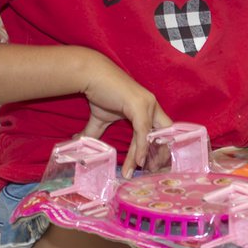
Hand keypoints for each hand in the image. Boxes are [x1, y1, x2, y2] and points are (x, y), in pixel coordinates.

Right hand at [79, 55, 171, 176]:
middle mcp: (152, 105)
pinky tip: (139, 161)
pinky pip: (143, 131)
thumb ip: (97, 134)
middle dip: (161, 153)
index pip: (158, 131)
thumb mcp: (101, 119)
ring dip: (145, 156)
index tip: (152, 166)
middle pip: (164, 134)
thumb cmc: (98, 93)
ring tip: (136, 172)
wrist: (90, 75)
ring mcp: (147, 104)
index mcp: (148, 107)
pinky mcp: (139, 105)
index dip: (157, 148)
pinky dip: (142, 147)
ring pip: (151, 135)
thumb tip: (84, 146)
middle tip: (153, 172)